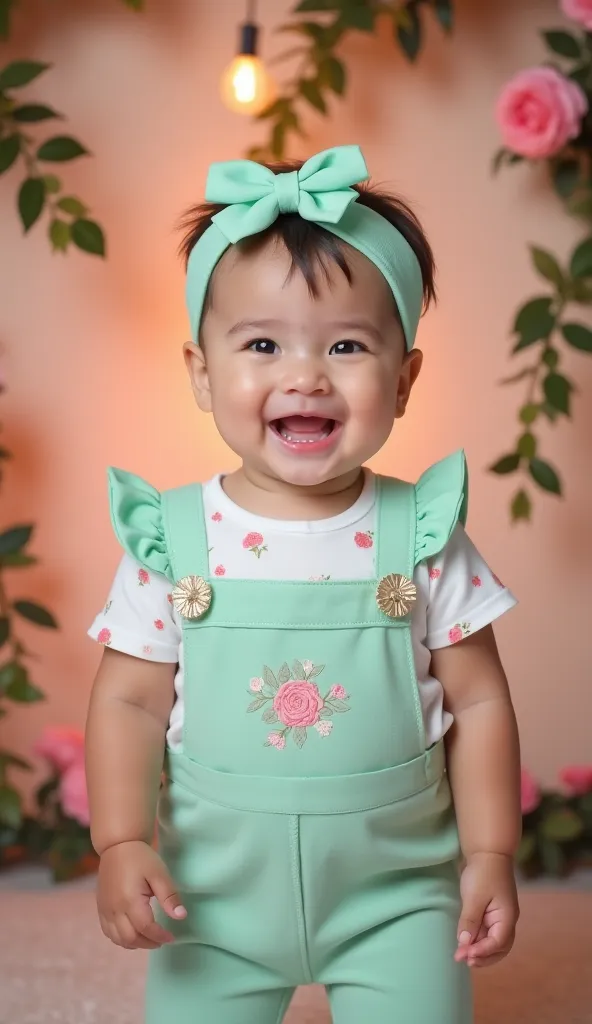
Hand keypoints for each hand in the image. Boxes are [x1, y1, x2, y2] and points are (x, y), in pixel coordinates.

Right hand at [97, 840, 186, 949]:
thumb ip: (169, 897)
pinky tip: (132, 934)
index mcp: (130, 900)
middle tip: (162, 940)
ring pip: (118, 939)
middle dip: (148, 943)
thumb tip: (181, 916)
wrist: (117, 845)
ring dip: (135, 943)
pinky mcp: (101, 907)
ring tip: (149, 938)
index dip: (160, 936)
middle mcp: (114, 908)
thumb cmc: (141, 857)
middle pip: (131, 938)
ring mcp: (105, 909)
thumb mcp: (159, 873)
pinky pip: (108, 932)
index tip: (172, 937)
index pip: (146, 928)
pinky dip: (120, 939)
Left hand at [455, 851, 518, 967]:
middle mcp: (506, 921)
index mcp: (507, 917)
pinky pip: (486, 933)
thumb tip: (464, 944)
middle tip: (463, 960)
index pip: (498, 943)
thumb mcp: (475, 896)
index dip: (482, 952)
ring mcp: (499, 918)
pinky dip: (477, 941)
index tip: (465, 955)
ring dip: (479, 951)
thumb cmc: (483, 872)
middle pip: (499, 948)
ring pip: (492, 943)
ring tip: (462, 955)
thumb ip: (470, 921)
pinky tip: (465, 944)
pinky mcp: (490, 914)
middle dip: (482, 957)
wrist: (487, 852)